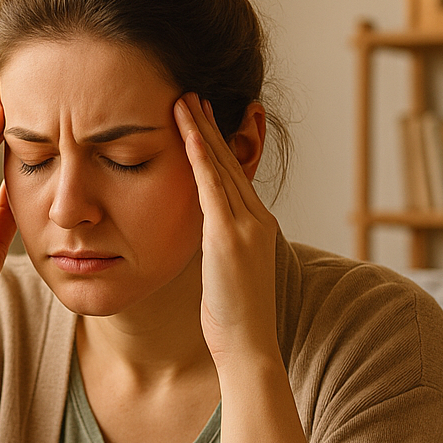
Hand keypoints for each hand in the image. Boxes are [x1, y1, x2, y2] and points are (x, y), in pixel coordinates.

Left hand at [173, 93, 280, 369]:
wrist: (250, 348)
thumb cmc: (235, 322)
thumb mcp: (229, 276)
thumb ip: (220, 251)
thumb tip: (207, 243)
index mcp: (258, 228)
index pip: (235, 177)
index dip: (218, 146)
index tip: (202, 119)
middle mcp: (257, 220)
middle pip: (230, 163)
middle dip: (209, 126)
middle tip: (192, 94)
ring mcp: (246, 226)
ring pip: (221, 166)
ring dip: (201, 130)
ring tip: (184, 99)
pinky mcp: (229, 237)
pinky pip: (212, 187)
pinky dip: (200, 156)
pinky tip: (187, 132)